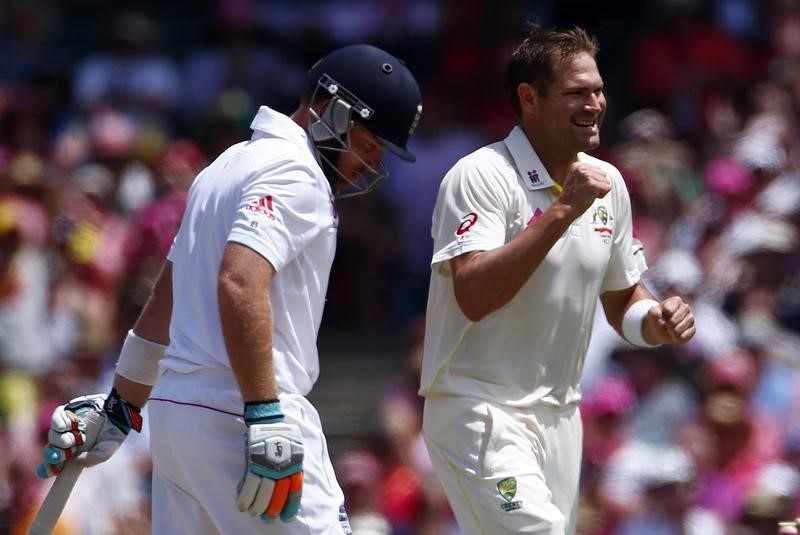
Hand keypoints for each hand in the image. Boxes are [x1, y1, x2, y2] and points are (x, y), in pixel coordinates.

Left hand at [36, 389, 141, 477]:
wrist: (118, 412)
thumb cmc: (113, 434)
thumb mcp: (106, 451)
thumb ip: (93, 459)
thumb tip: (75, 460)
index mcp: (72, 454)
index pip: (53, 465)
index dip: (48, 469)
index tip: (48, 472)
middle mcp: (65, 441)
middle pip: (49, 451)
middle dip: (53, 455)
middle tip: (63, 455)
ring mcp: (65, 427)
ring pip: (52, 436)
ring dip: (62, 440)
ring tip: (77, 437)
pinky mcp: (66, 412)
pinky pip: (56, 420)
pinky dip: (61, 424)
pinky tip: (74, 425)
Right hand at [236, 402, 303, 522]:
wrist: (268, 420)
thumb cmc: (282, 436)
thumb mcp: (295, 451)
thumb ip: (292, 467)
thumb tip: (289, 486)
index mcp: (295, 465)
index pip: (295, 491)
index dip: (290, 506)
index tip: (286, 517)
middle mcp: (282, 467)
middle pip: (278, 495)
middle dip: (272, 510)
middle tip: (268, 519)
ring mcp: (267, 465)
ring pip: (262, 492)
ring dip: (256, 506)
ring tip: (253, 513)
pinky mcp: (253, 462)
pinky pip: (248, 484)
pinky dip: (244, 496)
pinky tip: (241, 504)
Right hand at [558, 162, 610, 217]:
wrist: (566, 208)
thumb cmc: (572, 196)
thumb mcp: (576, 179)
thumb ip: (586, 173)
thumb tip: (601, 172)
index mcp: (577, 165)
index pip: (597, 169)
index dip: (593, 180)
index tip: (582, 187)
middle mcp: (581, 168)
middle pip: (603, 174)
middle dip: (597, 184)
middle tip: (586, 191)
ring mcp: (586, 176)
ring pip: (606, 181)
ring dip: (599, 190)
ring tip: (588, 194)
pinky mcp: (592, 184)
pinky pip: (607, 188)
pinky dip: (602, 195)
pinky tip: (591, 197)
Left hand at [643, 296, 695, 344]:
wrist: (659, 329)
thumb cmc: (656, 318)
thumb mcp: (652, 313)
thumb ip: (653, 312)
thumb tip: (658, 314)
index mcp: (676, 301)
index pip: (669, 310)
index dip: (663, 316)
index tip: (661, 316)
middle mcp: (686, 308)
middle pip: (678, 318)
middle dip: (669, 324)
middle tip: (665, 325)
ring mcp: (691, 318)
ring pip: (684, 326)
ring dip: (673, 331)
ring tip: (669, 330)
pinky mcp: (692, 329)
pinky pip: (687, 335)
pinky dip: (678, 337)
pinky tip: (674, 335)